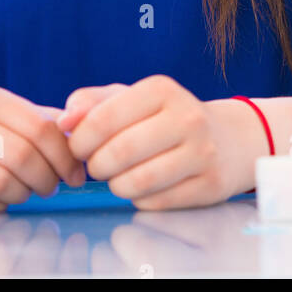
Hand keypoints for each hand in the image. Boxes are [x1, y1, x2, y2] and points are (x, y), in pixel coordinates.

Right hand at [0, 85, 87, 213]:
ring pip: (4, 184)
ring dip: (25, 194)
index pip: (40, 127)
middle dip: (48, 178)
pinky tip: (1, 197)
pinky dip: (1, 207)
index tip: (75, 173)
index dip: (65, 155)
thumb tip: (82, 133)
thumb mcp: (6, 115)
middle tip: (52, 185)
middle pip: (24, 157)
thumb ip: (44, 121)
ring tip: (26, 189)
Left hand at [55, 76, 268, 209]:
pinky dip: (138, 199)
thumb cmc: (164, 117)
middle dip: (96, 165)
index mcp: (162, 89)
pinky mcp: (210, 186)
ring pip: (138, 182)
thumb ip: (91, 103)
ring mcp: (202, 153)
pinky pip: (156, 202)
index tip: (76, 148)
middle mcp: (186, 117)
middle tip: (94, 166)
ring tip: (114, 177)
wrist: (228, 139)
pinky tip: (141, 187)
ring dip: (115, 185)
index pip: (104, 118)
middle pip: (120, 152)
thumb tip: (63, 121)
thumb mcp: (130, 98)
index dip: (80, 139)